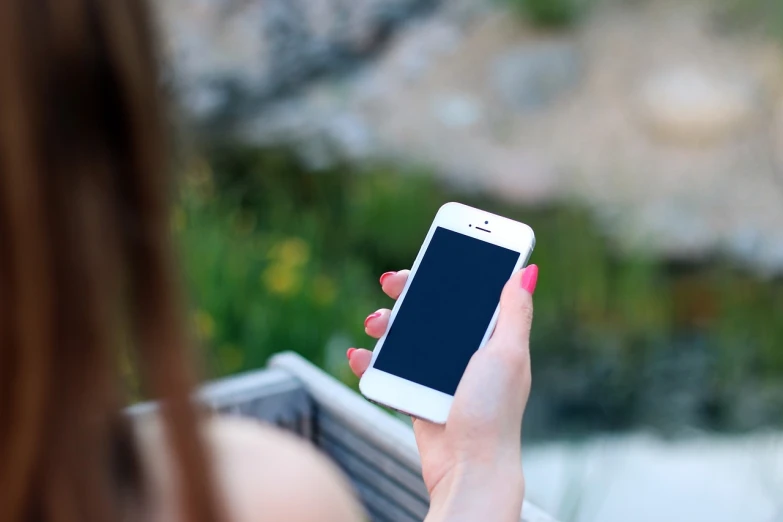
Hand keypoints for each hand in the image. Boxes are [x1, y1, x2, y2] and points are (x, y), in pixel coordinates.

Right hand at [347, 266, 537, 521]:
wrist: (468, 467)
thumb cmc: (493, 411)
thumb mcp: (508, 355)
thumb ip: (514, 313)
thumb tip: (527, 271)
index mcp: (491, 338)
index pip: (469, 294)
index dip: (450, 271)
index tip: (431, 253)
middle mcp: (465, 352)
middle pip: (431, 309)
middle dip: (408, 292)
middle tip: (391, 283)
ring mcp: (438, 374)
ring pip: (405, 335)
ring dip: (385, 324)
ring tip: (373, 324)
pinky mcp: (417, 394)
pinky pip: (389, 369)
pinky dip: (370, 361)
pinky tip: (360, 356)